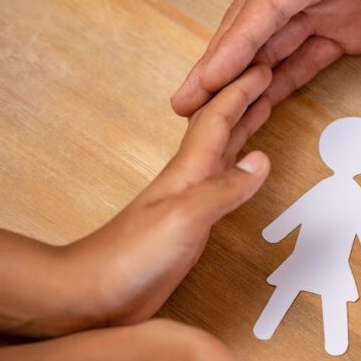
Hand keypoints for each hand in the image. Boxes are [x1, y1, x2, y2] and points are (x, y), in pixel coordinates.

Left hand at [64, 65, 274, 327]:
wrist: (92, 293)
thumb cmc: (130, 257)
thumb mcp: (186, 218)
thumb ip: (225, 189)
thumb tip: (262, 159)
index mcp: (189, 172)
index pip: (219, 119)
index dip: (242, 91)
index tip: (265, 67)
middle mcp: (189, 180)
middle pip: (222, 128)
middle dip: (245, 99)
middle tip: (268, 76)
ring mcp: (187, 201)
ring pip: (223, 152)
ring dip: (243, 127)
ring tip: (261, 109)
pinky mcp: (189, 225)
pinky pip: (222, 183)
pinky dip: (239, 167)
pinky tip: (244, 171)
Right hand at [171, 0, 360, 114]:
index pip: (268, 3)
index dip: (235, 43)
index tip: (207, 79)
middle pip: (258, 26)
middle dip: (221, 66)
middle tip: (184, 105)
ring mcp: (336, 4)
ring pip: (277, 46)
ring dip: (244, 80)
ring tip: (210, 115)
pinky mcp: (355, 26)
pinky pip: (309, 57)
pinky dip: (281, 80)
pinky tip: (259, 103)